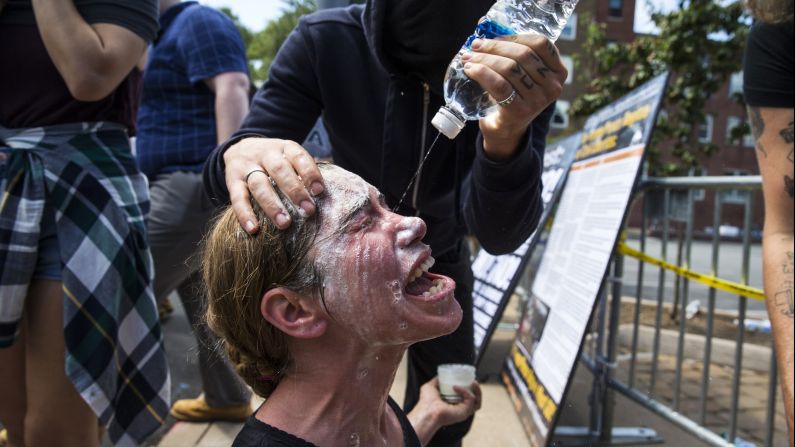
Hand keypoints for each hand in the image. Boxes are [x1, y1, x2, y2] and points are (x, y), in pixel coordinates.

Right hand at [223, 137, 324, 232]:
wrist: (240, 148)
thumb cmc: (275, 161)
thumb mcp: (289, 158)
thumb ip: (303, 173)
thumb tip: (322, 198)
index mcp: (284, 148)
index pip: (298, 156)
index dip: (310, 173)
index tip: (319, 191)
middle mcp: (265, 154)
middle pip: (279, 170)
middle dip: (295, 191)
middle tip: (308, 211)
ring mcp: (247, 166)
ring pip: (259, 184)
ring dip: (272, 205)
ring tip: (284, 223)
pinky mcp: (232, 180)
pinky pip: (237, 197)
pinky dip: (245, 214)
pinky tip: (253, 229)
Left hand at [407, 377, 481, 443]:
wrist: (427, 411)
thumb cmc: (426, 402)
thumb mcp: (431, 387)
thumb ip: (437, 381)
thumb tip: (440, 375)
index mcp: (454, 405)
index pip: (466, 398)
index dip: (469, 389)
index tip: (468, 379)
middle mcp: (460, 410)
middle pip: (475, 400)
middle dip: (477, 390)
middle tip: (473, 381)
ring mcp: (463, 412)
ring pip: (477, 402)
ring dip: (478, 391)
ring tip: (474, 382)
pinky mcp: (465, 412)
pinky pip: (471, 399)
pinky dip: (465, 391)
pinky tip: (456, 387)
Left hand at [462, 35, 566, 159]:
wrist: (506, 129)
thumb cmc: (513, 94)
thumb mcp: (519, 72)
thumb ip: (509, 49)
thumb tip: (484, 23)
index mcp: (559, 71)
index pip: (541, 44)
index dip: (515, 36)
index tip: (493, 36)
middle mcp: (553, 87)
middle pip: (522, 55)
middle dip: (494, 47)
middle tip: (475, 46)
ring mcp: (538, 100)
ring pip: (509, 68)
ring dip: (484, 60)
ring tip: (469, 59)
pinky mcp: (520, 111)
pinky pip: (499, 85)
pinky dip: (482, 73)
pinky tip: (470, 70)